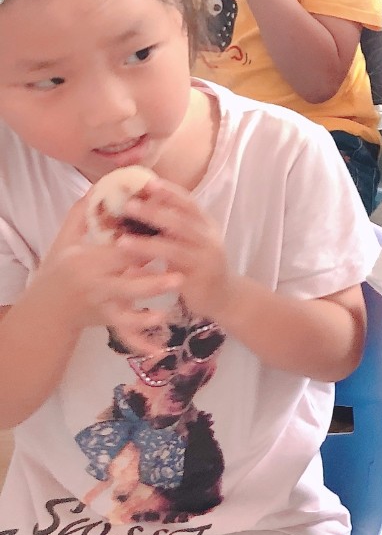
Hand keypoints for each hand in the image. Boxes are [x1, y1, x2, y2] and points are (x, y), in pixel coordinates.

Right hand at [32, 198, 182, 331]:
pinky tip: (161, 349)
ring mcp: (100, 308)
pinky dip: (142, 344)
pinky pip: (125, 336)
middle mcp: (93, 287)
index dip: (140, 246)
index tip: (165, 239)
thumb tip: (101, 185)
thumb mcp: (66, 240)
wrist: (48, 307)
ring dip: (146, 317)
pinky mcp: (106, 323)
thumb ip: (83, 214)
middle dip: (152, 283)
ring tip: (167, 313)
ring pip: (125, 316)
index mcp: (85, 262)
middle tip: (180, 276)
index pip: (117, 254)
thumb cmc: (61, 267)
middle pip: (125, 287)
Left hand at [116, 180, 241, 320]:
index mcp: (207, 226)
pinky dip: (151, 271)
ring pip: (174, 248)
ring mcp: (206, 260)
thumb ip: (175, 225)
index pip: (189, 203)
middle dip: (154, 212)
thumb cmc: (201, 265)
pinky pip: (171, 274)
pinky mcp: (199, 281)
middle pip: (181, 221)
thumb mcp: (194, 240)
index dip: (170, 192)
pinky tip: (131, 270)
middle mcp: (209, 240)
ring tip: (121, 240)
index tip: (148, 182)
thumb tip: (142, 203)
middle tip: (128, 205)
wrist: (224, 297)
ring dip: (146, 243)